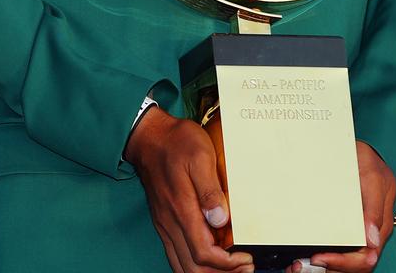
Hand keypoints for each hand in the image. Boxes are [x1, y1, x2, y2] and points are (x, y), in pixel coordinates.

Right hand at [125, 106, 254, 272]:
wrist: (149, 137)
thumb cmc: (177, 143)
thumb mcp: (200, 155)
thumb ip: (210, 189)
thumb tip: (221, 219)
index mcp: (181, 209)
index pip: (203, 254)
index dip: (227, 264)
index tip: (246, 258)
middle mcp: (170, 223)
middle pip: (194, 268)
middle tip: (245, 267)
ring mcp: (165, 224)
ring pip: (183, 266)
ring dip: (208, 272)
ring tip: (231, 267)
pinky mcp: (163, 222)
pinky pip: (176, 255)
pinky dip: (194, 264)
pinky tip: (210, 258)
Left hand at [284, 141, 395, 272]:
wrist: (362, 150)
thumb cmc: (368, 161)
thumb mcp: (372, 177)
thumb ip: (373, 208)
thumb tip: (371, 240)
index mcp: (380, 225)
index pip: (366, 258)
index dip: (344, 262)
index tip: (320, 257)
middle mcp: (372, 233)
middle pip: (357, 265)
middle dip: (333, 268)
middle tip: (305, 264)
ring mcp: (362, 230)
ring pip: (349, 261)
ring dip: (328, 267)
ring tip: (302, 264)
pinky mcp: (351, 225)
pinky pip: (342, 248)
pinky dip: (327, 257)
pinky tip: (309, 255)